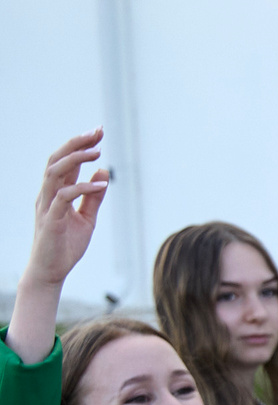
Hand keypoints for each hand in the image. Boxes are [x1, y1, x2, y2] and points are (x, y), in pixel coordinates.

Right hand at [22, 130, 108, 290]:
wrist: (51, 272)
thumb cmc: (66, 245)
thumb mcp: (87, 218)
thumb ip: (93, 197)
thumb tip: (103, 173)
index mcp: (57, 193)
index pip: (66, 162)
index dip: (80, 145)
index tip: (98, 133)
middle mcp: (48, 195)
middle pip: (57, 160)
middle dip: (76, 144)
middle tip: (97, 132)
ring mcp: (47, 206)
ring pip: (54, 173)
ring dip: (76, 160)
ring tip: (97, 151)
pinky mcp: (50, 220)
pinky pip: (62, 198)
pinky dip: (81, 188)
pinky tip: (99, 185)